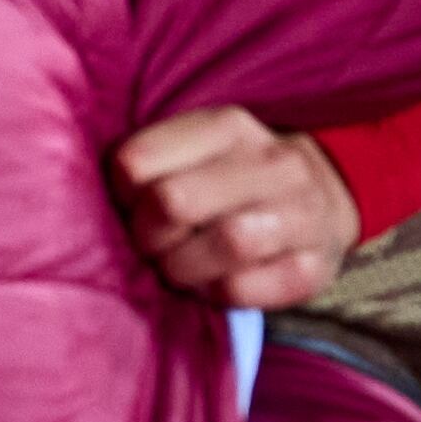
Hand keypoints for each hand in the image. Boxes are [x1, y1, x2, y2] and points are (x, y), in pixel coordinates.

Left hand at [113, 108, 366, 309]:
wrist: (327, 198)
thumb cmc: (233, 178)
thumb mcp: (197, 150)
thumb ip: (150, 164)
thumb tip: (93, 205)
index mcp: (227, 127)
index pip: (136, 162)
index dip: (120, 195)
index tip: (131, 206)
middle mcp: (273, 163)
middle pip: (175, 202)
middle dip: (148, 235)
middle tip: (151, 246)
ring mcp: (304, 214)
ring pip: (224, 243)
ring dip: (183, 267)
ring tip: (180, 268)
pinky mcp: (315, 268)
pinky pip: (245, 289)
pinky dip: (214, 294)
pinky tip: (212, 284)